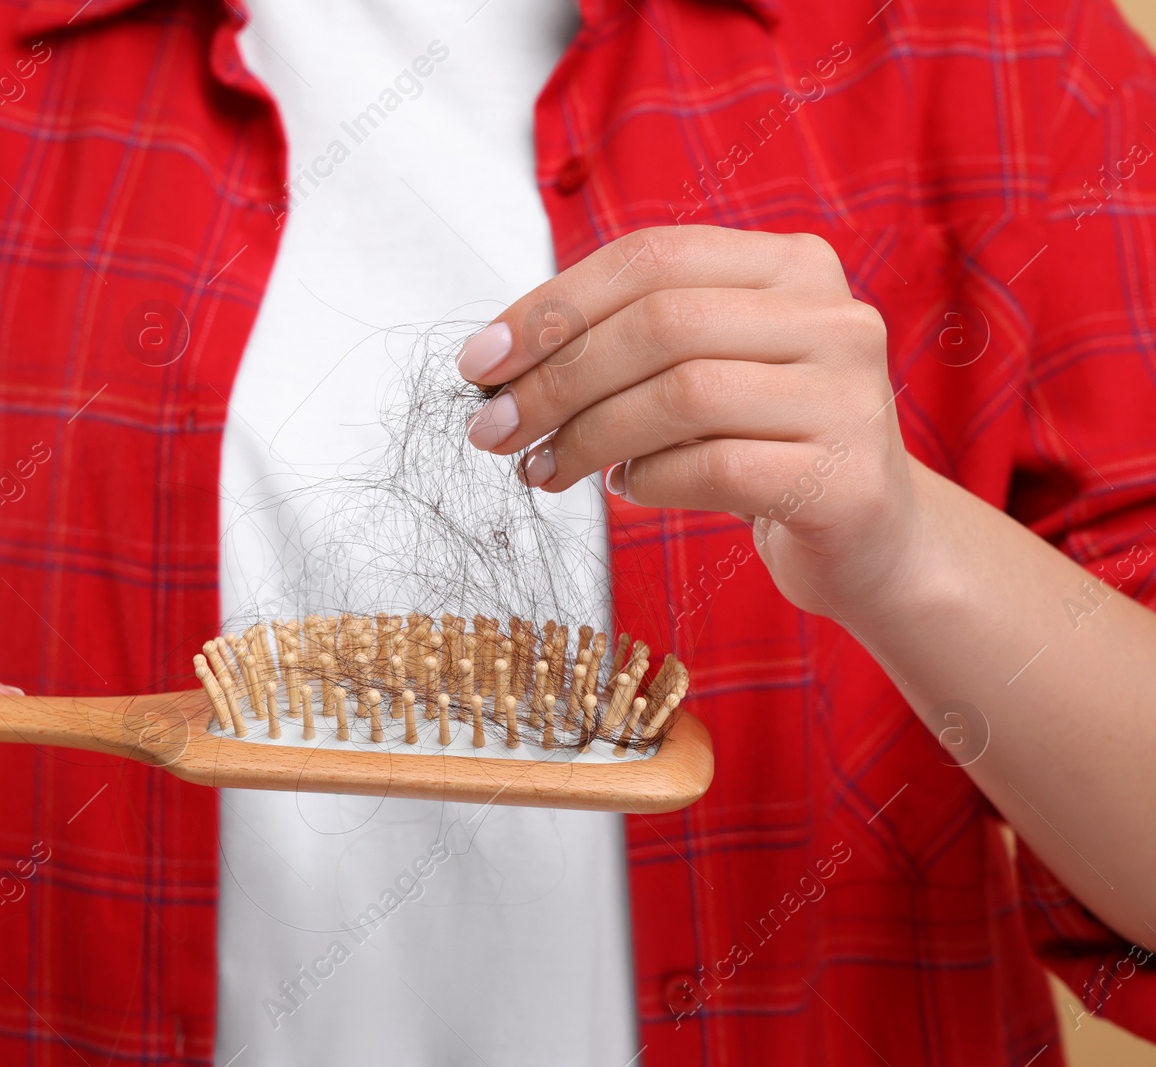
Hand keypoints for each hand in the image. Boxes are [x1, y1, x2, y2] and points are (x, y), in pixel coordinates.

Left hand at [458, 225, 928, 621]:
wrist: (872, 538)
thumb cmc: (761, 445)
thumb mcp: (700, 370)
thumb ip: (625, 343)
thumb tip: (497, 361)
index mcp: (790, 266)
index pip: (649, 258)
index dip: (552, 306)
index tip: (479, 362)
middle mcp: (833, 316)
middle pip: (660, 322)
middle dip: (556, 378)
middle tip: (495, 430)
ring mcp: (850, 396)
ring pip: (682, 395)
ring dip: (588, 437)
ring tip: (545, 469)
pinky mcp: (849, 480)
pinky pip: (714, 468)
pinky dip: (647, 481)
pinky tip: (625, 489)